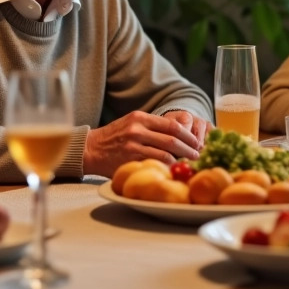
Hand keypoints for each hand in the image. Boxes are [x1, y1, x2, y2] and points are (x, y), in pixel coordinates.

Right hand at [83, 111, 202, 176]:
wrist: (90, 149)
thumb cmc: (114, 137)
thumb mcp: (131, 124)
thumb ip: (152, 126)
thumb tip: (179, 133)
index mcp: (140, 118)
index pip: (172, 125)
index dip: (188, 134)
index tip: (198, 142)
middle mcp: (138, 129)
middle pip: (173, 139)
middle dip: (190, 148)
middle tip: (199, 155)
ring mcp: (134, 145)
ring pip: (166, 153)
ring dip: (181, 160)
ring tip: (190, 164)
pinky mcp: (130, 159)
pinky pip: (155, 164)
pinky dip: (167, 167)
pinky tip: (173, 170)